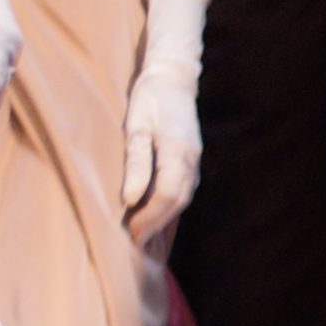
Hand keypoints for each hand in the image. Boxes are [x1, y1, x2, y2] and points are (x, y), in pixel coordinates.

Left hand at [122, 64, 200, 239]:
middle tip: (135, 245)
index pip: (169, 195)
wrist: (173, 79)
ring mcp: (194, 163)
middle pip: (178, 203)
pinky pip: (182, 193)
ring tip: (144, 241)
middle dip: (157, 227)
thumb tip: (131, 199)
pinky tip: (158, 224)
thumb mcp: (136, 125)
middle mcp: (192, 161)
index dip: (151, 218)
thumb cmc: (150, 98)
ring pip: (182, 201)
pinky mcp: (191, 164)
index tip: (132, 233)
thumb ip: (136, 161)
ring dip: (164, 222)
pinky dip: (170, 211)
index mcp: (178, 150)